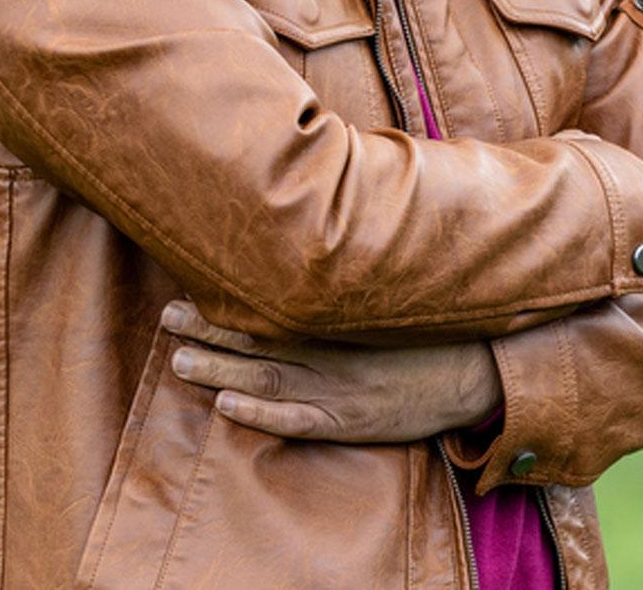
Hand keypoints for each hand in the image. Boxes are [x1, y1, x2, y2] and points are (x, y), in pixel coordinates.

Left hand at [161, 300, 501, 442]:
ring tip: (178, 362)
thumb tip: (326, 221)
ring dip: (220, 372)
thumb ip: (354, 267)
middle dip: (210, 331)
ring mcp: (338, 388)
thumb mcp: (391, 288)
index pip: (271, 304)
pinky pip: (297, 420)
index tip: (191, 285)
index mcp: (337, 313)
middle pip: (259, 339)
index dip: (229, 300)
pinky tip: (226, 408)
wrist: (475, 370)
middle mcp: (331, 347)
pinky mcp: (350, 421)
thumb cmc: (430, 324)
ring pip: (267, 379)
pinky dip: (260, 414)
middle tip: (167, 319)